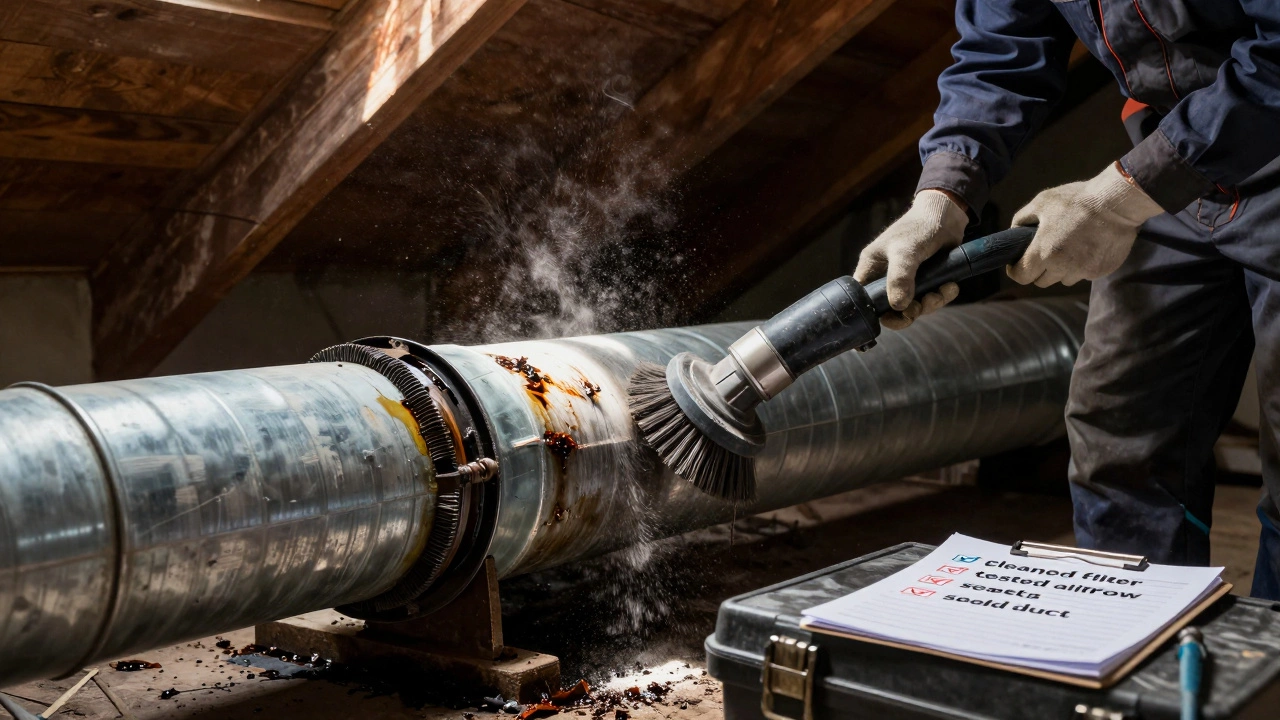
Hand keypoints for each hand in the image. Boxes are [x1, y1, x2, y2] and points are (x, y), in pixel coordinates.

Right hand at [854, 189, 967, 329]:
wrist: (948, 215)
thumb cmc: (919, 227)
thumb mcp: (906, 252)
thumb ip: (900, 278)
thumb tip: (899, 307)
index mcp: (871, 269)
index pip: (865, 299)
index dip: (876, 313)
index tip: (894, 317)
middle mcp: (886, 277)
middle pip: (891, 309)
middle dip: (909, 312)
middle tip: (920, 307)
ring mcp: (907, 280)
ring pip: (914, 306)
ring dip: (931, 303)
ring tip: (943, 291)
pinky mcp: (925, 280)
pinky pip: (930, 298)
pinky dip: (942, 296)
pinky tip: (950, 286)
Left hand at [1009, 162, 1163, 286]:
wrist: (1118, 203)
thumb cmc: (1078, 199)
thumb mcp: (1042, 202)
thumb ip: (1022, 219)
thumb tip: (1014, 233)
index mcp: (1043, 252)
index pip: (1021, 276)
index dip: (1016, 271)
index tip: (1016, 264)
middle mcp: (1062, 267)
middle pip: (1041, 281)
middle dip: (1039, 270)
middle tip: (1044, 253)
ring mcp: (1082, 271)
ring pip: (1063, 280)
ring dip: (1061, 269)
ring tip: (1068, 248)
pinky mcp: (1100, 271)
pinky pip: (1083, 275)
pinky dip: (1081, 266)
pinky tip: (1087, 247)